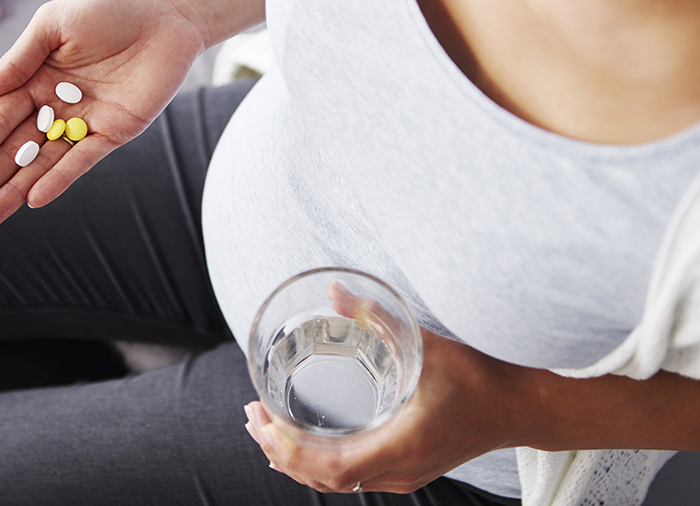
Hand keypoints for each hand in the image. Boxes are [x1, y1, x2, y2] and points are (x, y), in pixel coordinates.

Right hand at [0, 0, 206, 226]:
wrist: (164, 13)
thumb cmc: (107, 8)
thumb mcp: (53, 25)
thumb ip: (18, 62)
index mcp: (35, 79)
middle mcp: (57, 105)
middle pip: (16, 150)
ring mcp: (86, 121)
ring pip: (45, 162)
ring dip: (16, 190)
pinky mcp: (116, 130)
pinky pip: (84, 158)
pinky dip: (60, 178)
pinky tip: (34, 199)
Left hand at [244, 328, 538, 493]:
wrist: (522, 407)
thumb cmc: (480, 379)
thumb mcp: (425, 344)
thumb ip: (377, 317)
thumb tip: (334, 291)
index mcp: (400, 447)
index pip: (331, 469)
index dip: (290, 450)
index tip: (262, 421)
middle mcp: (398, 470)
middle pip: (326, 480)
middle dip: (281, 452)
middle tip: (252, 418)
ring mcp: (405, 473)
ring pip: (339, 482)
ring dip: (299, 459)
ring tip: (269, 430)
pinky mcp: (409, 466)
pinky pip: (355, 477)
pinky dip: (322, 464)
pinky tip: (310, 444)